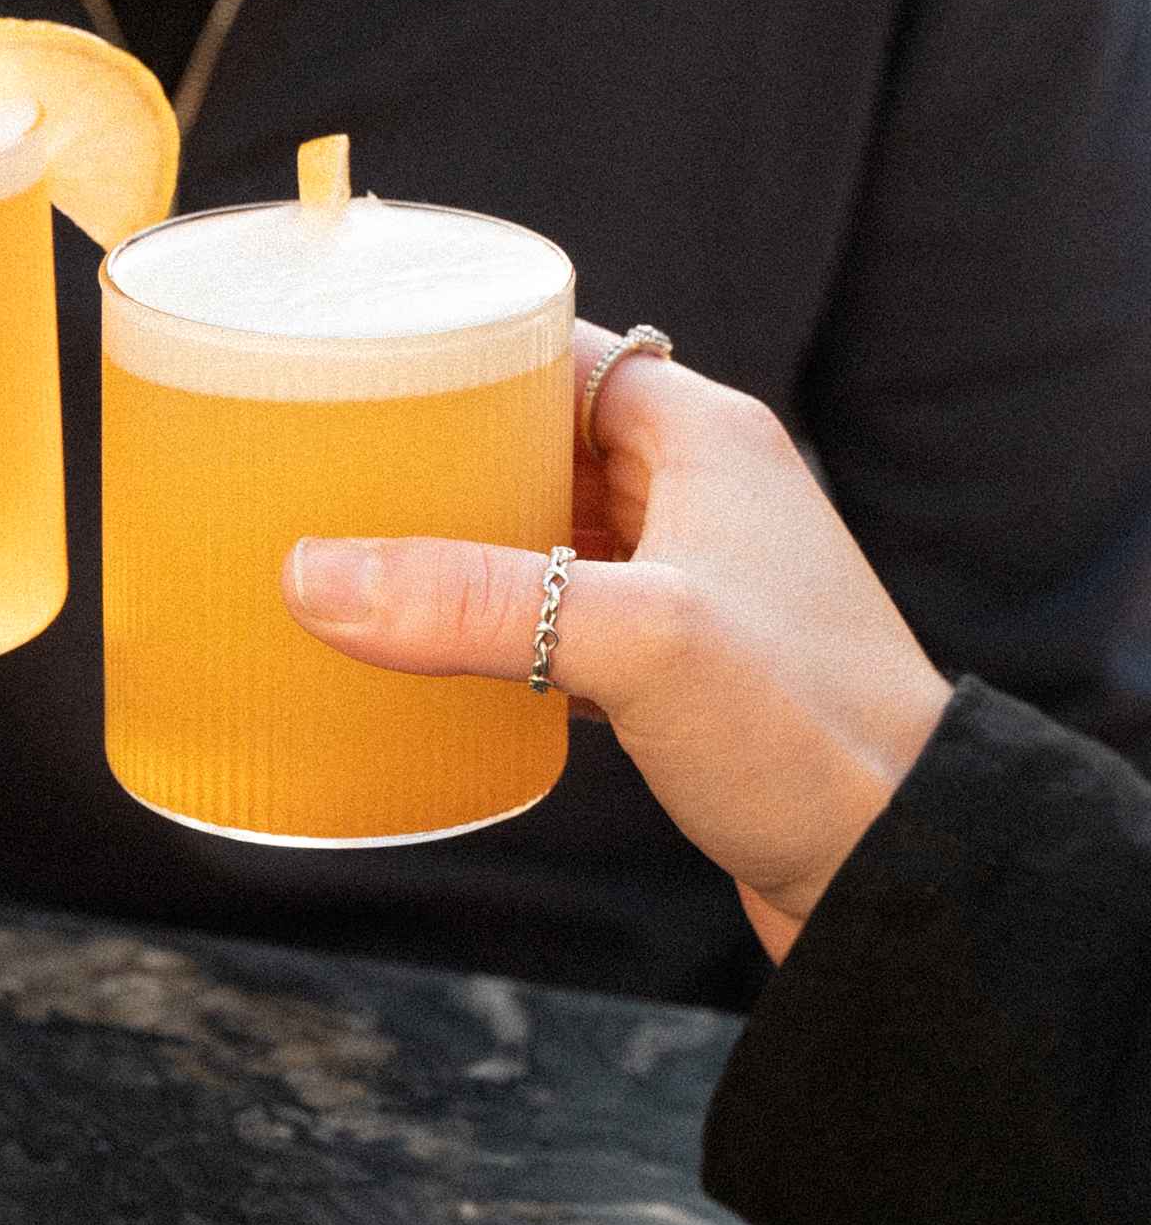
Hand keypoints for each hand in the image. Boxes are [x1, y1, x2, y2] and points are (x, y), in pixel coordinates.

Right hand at [283, 320, 950, 957]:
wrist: (909, 871)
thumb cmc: (811, 732)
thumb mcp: (637, 644)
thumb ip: (473, 604)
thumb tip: (314, 574)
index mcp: (706, 437)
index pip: (561, 354)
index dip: (463, 358)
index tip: (362, 376)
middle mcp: (703, 493)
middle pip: (542, 441)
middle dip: (444, 459)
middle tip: (333, 478)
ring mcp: (694, 582)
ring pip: (550, 534)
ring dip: (467, 547)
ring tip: (360, 560)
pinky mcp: (681, 669)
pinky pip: (566, 618)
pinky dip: (502, 627)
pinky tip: (436, 657)